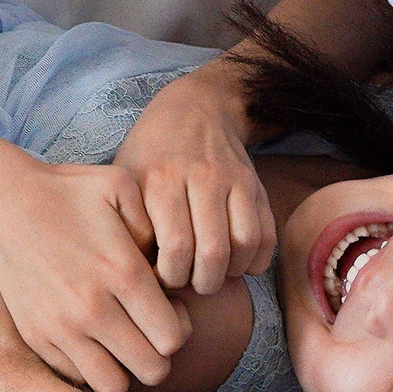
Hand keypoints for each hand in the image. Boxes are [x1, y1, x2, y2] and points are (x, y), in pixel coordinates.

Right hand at [0, 142, 187, 391]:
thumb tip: (169, 264)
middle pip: (152, 369)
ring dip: (125, 368)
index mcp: (121, 272)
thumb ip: (157, 222)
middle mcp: (91, 308)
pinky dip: (91, 366)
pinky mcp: (36, 337)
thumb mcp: (121, 187)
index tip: (168, 308)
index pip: (172, 337)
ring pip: (115, 385)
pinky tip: (91, 336)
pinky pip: (78, 377)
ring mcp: (60, 328)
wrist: (3, 202)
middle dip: (159, 352)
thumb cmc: (67, 192)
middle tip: (148, 327)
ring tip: (121, 340)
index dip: (180, 326)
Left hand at [117, 65, 275, 294]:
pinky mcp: (255, 185)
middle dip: (202, 282)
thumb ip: (127, 221)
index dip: (171, 277)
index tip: (162, 278)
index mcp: (161, 180)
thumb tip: (134, 274)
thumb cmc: (150, 153)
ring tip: (212, 275)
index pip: (176, 247)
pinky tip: (235, 263)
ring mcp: (233, 180)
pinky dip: (255, 260)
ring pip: (244, 245)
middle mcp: (201, 178)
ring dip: (230, 273)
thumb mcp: (126, 178)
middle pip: (212, 252)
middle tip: (190, 284)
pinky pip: (266, 234)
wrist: (194, 108)